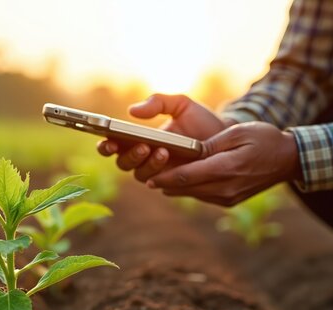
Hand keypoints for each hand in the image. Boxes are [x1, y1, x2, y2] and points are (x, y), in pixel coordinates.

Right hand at [97, 94, 231, 181]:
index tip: (109, 140)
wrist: (226, 138)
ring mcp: (157, 172)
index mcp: (137, 139)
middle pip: (123, 163)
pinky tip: (170, 163)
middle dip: (129, 156)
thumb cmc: (200, 121)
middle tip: (143, 146)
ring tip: (162, 151)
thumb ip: (158, 103)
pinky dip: (162, 175)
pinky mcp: (171, 183)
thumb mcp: (181, 104)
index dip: (106, 146)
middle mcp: (143, 157)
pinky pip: (160, 184)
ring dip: (148, 164)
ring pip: (140, 175)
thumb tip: (132, 111)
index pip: (113, 145)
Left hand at [146, 122, 301, 206]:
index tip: (147, 177)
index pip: (186, 176)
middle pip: (185, 188)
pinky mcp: (229, 201)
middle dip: (164, 183)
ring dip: (175, 187)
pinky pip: (202, 195)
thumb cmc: (263, 139)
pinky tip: (179, 179)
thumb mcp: (236, 134)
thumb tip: (188, 152)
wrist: (288, 159)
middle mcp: (225, 188)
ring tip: (158, 178)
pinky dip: (189, 188)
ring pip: (191, 194)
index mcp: (226, 169)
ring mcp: (227, 197)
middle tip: (146, 177)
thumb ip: (210, 145)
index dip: (164, 177)